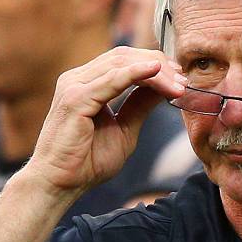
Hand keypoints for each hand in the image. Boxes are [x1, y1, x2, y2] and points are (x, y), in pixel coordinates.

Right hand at [27, 46, 185, 193]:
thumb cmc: (86, 162)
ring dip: (155, 71)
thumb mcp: (124, 129)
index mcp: (87, 83)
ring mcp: (74, 85)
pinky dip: (136, 73)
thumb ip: (139, 106)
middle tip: (184, 78)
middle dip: (159, 64)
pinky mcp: (75, 98)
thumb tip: (163, 88)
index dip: (155, 65)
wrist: (58, 185)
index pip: (125, 61)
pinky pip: (111, 79)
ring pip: (121, 63)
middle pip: (125, 56)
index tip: (181, 78)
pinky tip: (156, 70)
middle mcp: (78, 78)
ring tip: (178, 83)